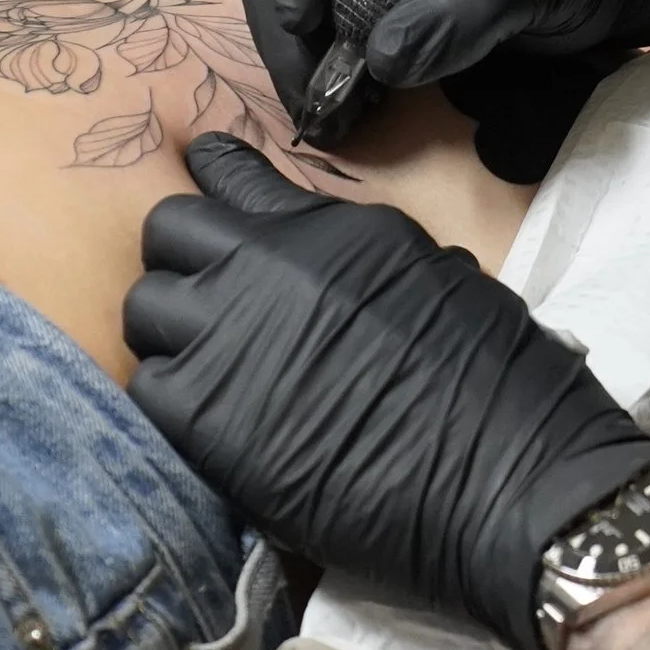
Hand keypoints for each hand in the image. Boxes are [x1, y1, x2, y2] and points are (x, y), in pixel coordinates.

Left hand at [125, 135, 649, 649]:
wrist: (506, 475)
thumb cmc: (502, 384)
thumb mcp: (440, 279)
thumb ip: (362, 261)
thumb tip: (333, 266)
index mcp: (334, 230)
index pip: (232, 174)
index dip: (215, 184)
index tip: (211, 197)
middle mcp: (269, 266)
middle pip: (169, 230)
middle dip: (183, 261)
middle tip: (211, 306)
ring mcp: (230, 336)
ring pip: (143, 305)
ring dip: (169, 333)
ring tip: (209, 370)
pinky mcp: (204, 415)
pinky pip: (148, 386)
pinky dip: (170, 401)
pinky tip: (212, 424)